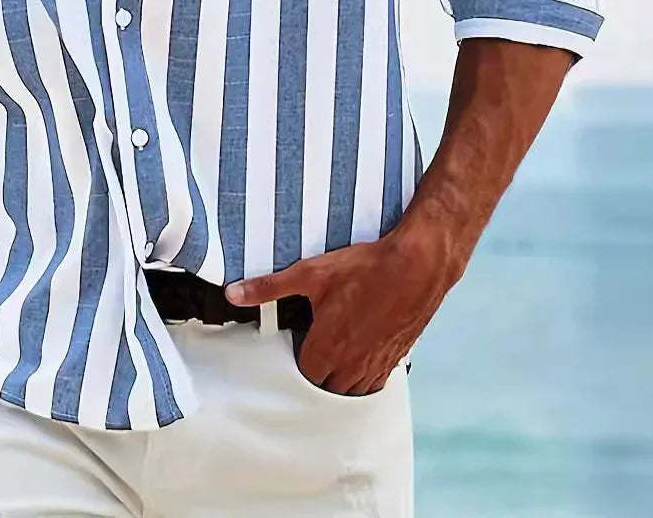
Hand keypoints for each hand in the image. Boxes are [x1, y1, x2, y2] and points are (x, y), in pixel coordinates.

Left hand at [226, 220, 462, 394]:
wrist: (418, 265)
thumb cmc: (365, 268)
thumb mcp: (310, 273)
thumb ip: (269, 287)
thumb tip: (234, 294)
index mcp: (328, 348)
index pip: (304, 375)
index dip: (297, 359)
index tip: (297, 341)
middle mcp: (353, 363)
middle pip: (328, 386)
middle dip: (319, 372)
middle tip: (314, 345)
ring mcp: (378, 362)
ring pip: (354, 388)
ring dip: (343, 377)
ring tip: (336, 350)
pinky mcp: (398, 355)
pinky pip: (379, 379)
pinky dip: (369, 372)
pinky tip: (365, 349)